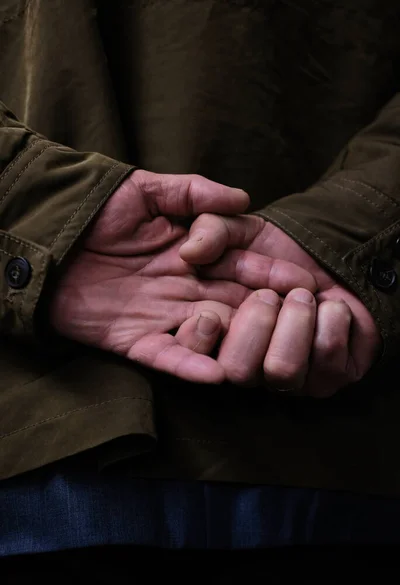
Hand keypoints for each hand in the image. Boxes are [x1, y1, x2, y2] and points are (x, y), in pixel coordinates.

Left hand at [50, 171, 315, 383]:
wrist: (48, 238)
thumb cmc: (96, 211)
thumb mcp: (146, 191)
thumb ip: (193, 192)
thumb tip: (244, 199)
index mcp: (192, 256)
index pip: (241, 267)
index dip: (271, 274)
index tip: (306, 281)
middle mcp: (184, 288)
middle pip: (233, 304)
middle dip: (265, 312)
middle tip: (299, 321)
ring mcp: (160, 316)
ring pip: (208, 334)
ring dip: (233, 340)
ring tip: (255, 341)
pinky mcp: (134, 340)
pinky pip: (167, 357)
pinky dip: (191, 366)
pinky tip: (217, 375)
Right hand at [180, 214, 380, 396]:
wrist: (330, 253)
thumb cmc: (274, 246)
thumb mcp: (239, 228)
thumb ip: (211, 230)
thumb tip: (191, 251)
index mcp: (211, 332)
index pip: (185, 361)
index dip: (191, 358)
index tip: (209, 319)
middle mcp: (245, 361)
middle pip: (236, 371)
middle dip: (256, 325)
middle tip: (269, 295)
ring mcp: (285, 375)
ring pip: (283, 373)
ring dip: (297, 325)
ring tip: (304, 295)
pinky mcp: (327, 377)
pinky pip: (329, 365)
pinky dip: (333, 323)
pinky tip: (332, 307)